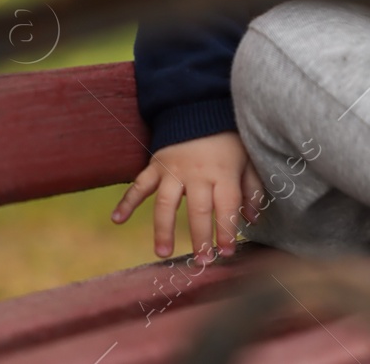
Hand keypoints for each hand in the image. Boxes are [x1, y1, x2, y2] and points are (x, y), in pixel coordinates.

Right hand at [110, 131, 265, 262]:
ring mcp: (174, 169)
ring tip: (163, 253)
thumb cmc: (228, 139)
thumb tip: (252, 219)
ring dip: (163, 229)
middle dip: (200, 237)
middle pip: (198, 209)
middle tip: (202, 261)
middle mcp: (197, 172)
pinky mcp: (156, 165)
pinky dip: (127, 201)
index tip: (226, 252)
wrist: (200, 108)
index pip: (226, 205)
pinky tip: (117, 219)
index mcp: (223, 171)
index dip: (226, 229)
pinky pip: (139, 184)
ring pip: (166, 203)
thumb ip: (251, 189)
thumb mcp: (247, 159)